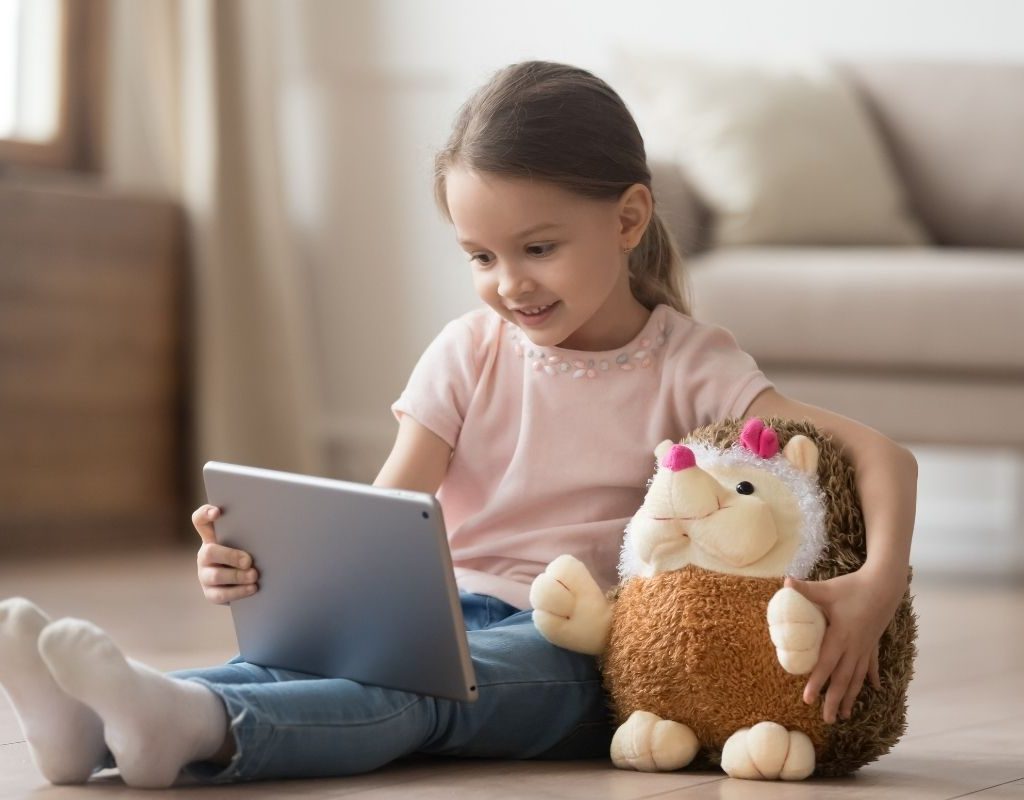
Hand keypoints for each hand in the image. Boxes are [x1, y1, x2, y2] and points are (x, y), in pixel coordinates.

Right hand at [192, 504, 259, 604]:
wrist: (245, 585)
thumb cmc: (249, 555)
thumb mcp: (247, 542)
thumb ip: (250, 533)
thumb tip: (272, 525)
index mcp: (212, 538)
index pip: (200, 521)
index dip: (205, 514)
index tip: (218, 512)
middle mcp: (205, 555)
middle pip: (210, 552)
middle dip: (230, 556)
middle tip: (249, 560)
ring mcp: (205, 575)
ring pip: (216, 576)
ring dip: (237, 576)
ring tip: (254, 575)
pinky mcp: (211, 593)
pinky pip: (221, 594)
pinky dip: (238, 592)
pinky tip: (253, 588)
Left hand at [784, 564, 903, 723]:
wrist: (885, 584)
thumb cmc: (854, 586)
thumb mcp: (827, 588)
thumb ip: (806, 589)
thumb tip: (785, 581)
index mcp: (841, 635)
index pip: (827, 663)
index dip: (817, 682)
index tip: (808, 699)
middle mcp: (855, 646)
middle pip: (843, 678)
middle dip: (834, 700)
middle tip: (826, 719)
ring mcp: (866, 646)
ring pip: (857, 677)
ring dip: (851, 696)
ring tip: (845, 715)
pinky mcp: (873, 642)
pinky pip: (871, 665)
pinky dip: (870, 677)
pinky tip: (874, 689)